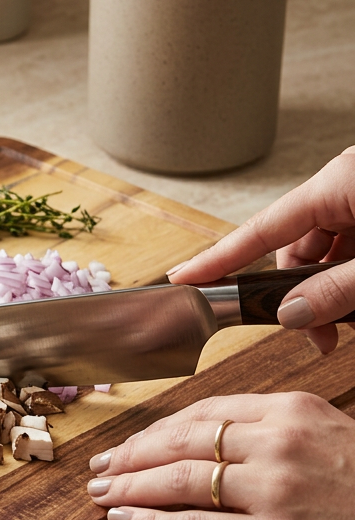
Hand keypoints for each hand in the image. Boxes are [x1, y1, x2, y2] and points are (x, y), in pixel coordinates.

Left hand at [86, 392, 354, 519]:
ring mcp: (274, 490)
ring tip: (102, 494)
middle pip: (180, 441)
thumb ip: (277, 438)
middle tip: (101, 467)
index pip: (202, 412)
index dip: (156, 429)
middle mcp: (277, 442)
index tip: (131, 442)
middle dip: (131, 456)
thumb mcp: (333, 441)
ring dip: (129, 487)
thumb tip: (216, 450)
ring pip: (178, 480)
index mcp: (291, 411)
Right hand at [167, 146, 354, 353]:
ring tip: (345, 324)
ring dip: (327, 290)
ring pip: (321, 252)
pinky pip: (346, 247)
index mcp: (336, 184)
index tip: (183, 278)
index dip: (218, 259)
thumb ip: (337, 289)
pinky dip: (346, 277)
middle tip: (316, 335)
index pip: (259, 230)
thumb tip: (292, 314)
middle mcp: (342, 185)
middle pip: (294, 248)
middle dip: (300, 295)